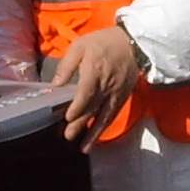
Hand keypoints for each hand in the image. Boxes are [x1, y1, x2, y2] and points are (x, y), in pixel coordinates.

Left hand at [51, 23, 145, 147]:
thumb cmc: (104, 42)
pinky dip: (104, 128)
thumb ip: (67, 65)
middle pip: (93, 107)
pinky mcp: (122, 98)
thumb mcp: (81, 46)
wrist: (134, 44)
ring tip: (83, 148)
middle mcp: (106, 86)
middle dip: (80, 123)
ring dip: (93, 133)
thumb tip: (55, 84)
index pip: (86, 92)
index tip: (67, 117)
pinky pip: (112, 115)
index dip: (78, 106)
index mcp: (95, 71)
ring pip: (104, 116)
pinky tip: (96, 138)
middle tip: (68, 136)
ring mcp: (116, 94)